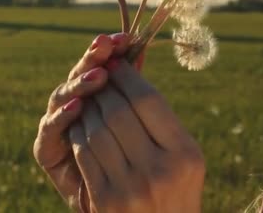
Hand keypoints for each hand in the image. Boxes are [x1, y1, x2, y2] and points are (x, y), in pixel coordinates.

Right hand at [33, 33, 130, 210]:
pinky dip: (62, 117)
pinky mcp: (46, 151)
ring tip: (98, 76)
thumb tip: (143, 49)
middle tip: (107, 44)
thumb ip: (138, 96)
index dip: (108, 50)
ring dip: (79, 84)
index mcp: (96, 95)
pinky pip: (50, 130)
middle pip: (79, 74)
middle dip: (94, 60)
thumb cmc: (143, 171)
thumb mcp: (148, 131)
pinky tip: (77, 108)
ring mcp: (59, 127)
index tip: (124, 36)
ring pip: (62, 95)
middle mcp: (75, 106)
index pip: (98, 63)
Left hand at [69, 59, 205, 212]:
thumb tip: (127, 71)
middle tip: (97, 77)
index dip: (126, 75)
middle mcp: (160, 170)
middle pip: (118, 111)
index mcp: (185, 154)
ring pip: (95, 129)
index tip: (115, 62)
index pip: (148, 99)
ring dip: (87, 109)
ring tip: (88, 100)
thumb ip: (161, 119)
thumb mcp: (183, 156)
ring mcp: (130, 188)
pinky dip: (78, 133)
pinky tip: (80, 126)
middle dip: (103, 88)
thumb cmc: (175, 189)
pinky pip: (83, 153)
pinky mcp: (105, 200)